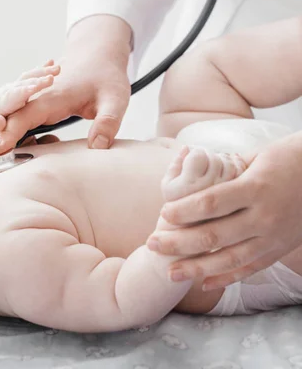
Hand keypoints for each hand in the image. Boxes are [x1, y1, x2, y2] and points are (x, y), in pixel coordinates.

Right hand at [0, 15, 131, 154]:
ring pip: (16, 118)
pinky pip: (24, 119)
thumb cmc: (108, 76)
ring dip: (4, 135)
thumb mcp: (115, 99)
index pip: (27, 115)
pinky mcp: (43, 106)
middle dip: (0, 137)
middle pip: (15, 118)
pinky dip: (14, 132)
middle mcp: (43, 99)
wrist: (99, 53)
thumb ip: (107, 122)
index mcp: (55, 96)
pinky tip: (7, 148)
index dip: (11, 133)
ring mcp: (41, 101)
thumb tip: (97, 147)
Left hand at [0, 60, 59, 137]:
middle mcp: (7, 92)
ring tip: (57, 69)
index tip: (34, 88)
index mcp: (0, 104)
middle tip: (51, 78)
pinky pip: (30, 75)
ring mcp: (13, 87)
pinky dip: (41, 69)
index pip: (12, 97)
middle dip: (36, 81)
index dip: (22, 92)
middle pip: (23, 85)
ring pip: (28, 78)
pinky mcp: (18, 85)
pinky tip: (51, 62)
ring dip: (41, 72)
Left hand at [146, 132, 301, 289]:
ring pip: (228, 259)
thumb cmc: (290, 159)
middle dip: (178, 243)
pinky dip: (225, 278)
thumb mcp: (257, 157)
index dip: (184, 211)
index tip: (163, 213)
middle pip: (214, 235)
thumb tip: (189, 171)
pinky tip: (202, 283)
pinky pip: (249, 269)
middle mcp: (264, 217)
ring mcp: (273, 238)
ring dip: (195, 268)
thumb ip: (224, 169)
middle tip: (152, 244)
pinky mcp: (279, 250)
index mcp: (256, 188)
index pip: (211, 203)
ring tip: (169, 272)